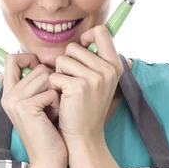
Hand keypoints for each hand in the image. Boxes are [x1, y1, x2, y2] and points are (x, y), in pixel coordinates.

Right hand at [1, 53, 67, 167]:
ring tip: (54, 110)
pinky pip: (51, 91)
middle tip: (52, 104)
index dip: (30, 58)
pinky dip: (58, 103)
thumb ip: (36, 85)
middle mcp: (8, 95)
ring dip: (57, 92)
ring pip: (46, 76)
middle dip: (52, 82)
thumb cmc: (49, 132)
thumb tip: (44, 62)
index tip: (45, 72)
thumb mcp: (39, 105)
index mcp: (8, 93)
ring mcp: (15, 101)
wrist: (48, 161)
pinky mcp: (26, 107)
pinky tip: (55, 117)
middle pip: (37, 67)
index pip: (12, 59)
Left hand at [48, 24, 122, 144]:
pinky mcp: (78, 86)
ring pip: (62, 60)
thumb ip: (96, 60)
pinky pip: (54, 75)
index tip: (81, 49)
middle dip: (66, 63)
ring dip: (59, 75)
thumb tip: (86, 35)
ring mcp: (94, 77)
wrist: (85, 137)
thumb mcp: (101, 82)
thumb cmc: (87, 108)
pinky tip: (63, 100)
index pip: (101, 31)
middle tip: (72, 83)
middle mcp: (107, 69)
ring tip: (68, 91)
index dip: (86, 36)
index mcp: (115, 65)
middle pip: (74, 47)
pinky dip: (53, 87)